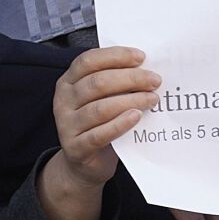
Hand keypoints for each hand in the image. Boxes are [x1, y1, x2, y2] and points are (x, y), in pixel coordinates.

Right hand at [37, 46, 158, 219]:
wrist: (85, 164)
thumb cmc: (98, 124)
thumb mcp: (101, 98)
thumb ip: (115, 82)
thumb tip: (146, 67)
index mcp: (68, 81)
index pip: (89, 60)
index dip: (116, 56)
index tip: (141, 57)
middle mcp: (64, 100)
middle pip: (97, 83)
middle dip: (130, 78)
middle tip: (154, 80)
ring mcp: (67, 125)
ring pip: (100, 108)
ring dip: (131, 101)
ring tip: (152, 99)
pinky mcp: (75, 147)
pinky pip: (100, 134)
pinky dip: (120, 124)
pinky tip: (137, 117)